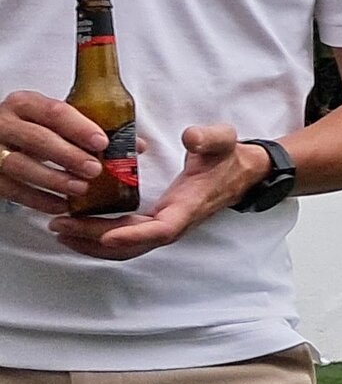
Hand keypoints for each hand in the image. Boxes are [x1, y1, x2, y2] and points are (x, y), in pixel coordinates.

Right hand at [0, 90, 107, 213]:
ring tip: (81, 188)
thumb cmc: (33, 129)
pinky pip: (14, 191)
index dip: (79, 128)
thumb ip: (89, 129)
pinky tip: (61, 205)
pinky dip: (39, 200)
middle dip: (69, 156)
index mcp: (25, 104)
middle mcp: (5, 123)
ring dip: (55, 180)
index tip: (102, 142)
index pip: (54, 111)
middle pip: (37, 139)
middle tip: (95, 169)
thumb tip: (137, 146)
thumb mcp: (53, 121)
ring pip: (23, 166)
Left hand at [49, 124, 270, 260]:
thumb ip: (208, 139)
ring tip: (60, 229)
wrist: (240, 173)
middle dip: (94, 239)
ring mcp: (163, 226)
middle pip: (131, 244)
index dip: (132, 235)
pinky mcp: (156, 222)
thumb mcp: (222, 141)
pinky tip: (78, 225)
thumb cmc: (227, 158)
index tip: (105, 235)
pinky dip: (99, 236)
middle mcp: (172, 224)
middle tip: (60, 226)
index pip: (159, 230)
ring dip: (91, 242)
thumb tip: (189, 137)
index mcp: (187, 207)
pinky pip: (125, 237)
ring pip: (125, 246)